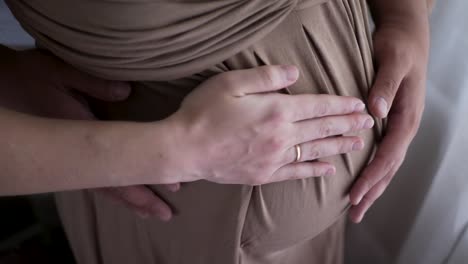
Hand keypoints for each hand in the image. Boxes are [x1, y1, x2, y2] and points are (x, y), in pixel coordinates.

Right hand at [0, 47, 175, 220]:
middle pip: (112, 186)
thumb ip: (92, 83)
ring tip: (149, 211)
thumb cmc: (25, 78)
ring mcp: (70, 158)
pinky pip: (92, 178)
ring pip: (103, 187)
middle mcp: (76, 156)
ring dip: (128, 199)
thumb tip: (127, 93)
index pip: (115, 167)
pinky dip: (112, 189)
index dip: (142, 179)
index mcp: (80, 137)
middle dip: (140, 200)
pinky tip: (122, 191)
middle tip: (164, 214)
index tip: (171, 185)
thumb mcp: (55, 73)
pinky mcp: (65, 156)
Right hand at [169, 65, 374, 184]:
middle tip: (369, 123)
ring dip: (339, 146)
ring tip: (358, 144)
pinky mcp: (264, 174)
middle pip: (322, 129)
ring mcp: (274, 158)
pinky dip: (315, 170)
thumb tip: (295, 73)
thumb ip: (266, 77)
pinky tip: (328, 169)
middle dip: (348, 124)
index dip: (341, 105)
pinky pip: (297, 172)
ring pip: (315, 151)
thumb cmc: (203, 112)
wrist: (184, 149)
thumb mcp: (232, 83)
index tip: (359, 104)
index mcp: (276, 110)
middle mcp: (282, 136)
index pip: (318, 106)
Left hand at [348, 16, 429, 221]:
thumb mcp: (393, 62)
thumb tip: (377, 112)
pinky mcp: (391, 123)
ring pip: (387, 164)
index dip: (373, 175)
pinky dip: (374, 171)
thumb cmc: (399, 47)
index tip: (356, 193)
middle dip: (372, 190)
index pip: (389, 154)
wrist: (408, 36)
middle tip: (355, 212)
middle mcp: (404, 125)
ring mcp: (400, 126)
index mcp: (407, 116)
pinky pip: (383, 153)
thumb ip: (386, 86)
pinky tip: (363, 181)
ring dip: (373, 186)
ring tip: (358, 207)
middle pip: (389, 166)